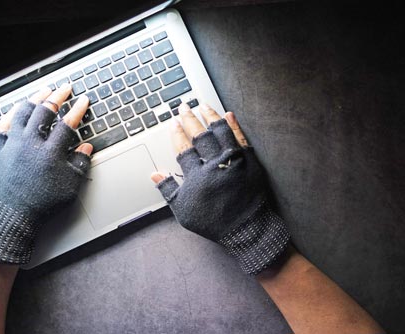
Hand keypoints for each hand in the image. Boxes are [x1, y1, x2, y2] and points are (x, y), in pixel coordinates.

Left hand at [0, 84, 92, 263]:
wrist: (11, 217)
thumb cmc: (41, 205)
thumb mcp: (69, 187)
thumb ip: (80, 164)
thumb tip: (87, 147)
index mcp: (50, 152)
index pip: (68, 123)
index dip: (77, 109)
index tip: (83, 101)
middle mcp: (30, 143)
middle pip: (45, 111)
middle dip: (58, 96)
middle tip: (65, 88)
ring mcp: (12, 144)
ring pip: (23, 112)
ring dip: (35, 99)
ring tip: (43, 92)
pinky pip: (3, 124)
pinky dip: (12, 113)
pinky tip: (18, 108)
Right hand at [151, 103, 289, 274]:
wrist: (247, 229)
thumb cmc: (213, 222)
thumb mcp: (184, 211)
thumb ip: (168, 190)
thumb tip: (154, 174)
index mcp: (196, 176)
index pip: (183, 148)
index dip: (177, 134)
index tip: (173, 123)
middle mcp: (215, 164)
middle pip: (199, 135)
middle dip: (189, 119)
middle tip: (183, 107)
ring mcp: (234, 161)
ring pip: (220, 131)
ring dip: (210, 116)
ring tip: (203, 105)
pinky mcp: (250, 161)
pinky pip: (241, 137)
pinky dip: (234, 125)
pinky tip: (228, 114)